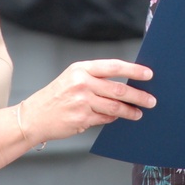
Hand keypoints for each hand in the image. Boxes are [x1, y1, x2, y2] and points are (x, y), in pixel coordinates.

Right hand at [20, 59, 154, 143]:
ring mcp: (82, 102)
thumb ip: (96, 79)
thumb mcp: (73, 78)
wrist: (34, 117)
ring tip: (139, 112)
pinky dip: (113, 119)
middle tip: (151, 100)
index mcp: (81, 69)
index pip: (114, 66)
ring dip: (131, 111)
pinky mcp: (82, 119)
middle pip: (118, 89)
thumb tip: (126, 84)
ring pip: (115, 107)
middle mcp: (82, 83)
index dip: (134, 70)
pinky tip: (118, 118)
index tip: (149, 74)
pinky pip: (105, 119)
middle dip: (138, 95)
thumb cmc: (56, 96)